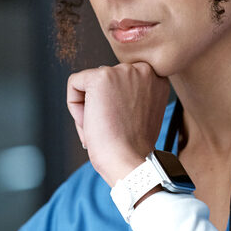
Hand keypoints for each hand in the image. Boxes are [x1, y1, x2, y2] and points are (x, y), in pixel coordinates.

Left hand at [66, 62, 170, 185]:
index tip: (122, 125)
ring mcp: (122, 71)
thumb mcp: (142, 114)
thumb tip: (108, 92)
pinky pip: (74, 83)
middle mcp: (143, 70)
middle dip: (102, 106)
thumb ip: (132, 97)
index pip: (122, 83)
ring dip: (89, 108)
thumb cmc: (134, 147)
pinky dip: (74, 106)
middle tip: (112, 129)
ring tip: (103, 127)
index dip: (116, 106)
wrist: (130, 160)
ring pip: (89, 84)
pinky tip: (90, 121)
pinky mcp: (101, 77)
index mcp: (156, 79)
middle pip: (105, 82)